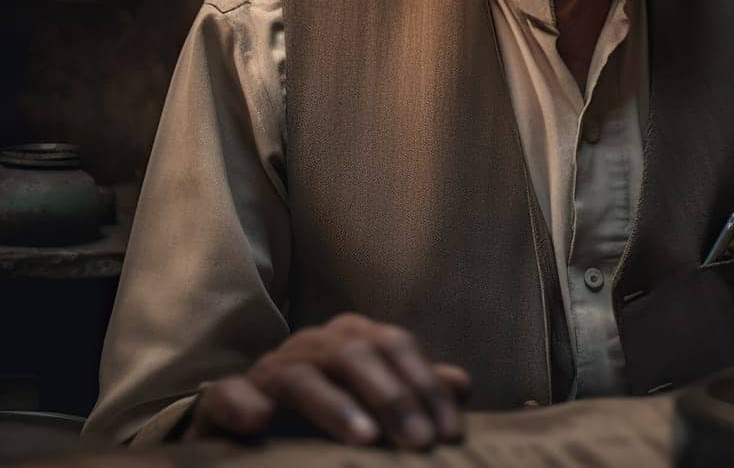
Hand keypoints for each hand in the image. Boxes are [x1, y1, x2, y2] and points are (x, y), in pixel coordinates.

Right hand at [187, 313, 470, 447]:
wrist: (251, 439)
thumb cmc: (325, 419)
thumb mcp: (375, 408)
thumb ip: (413, 394)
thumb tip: (462, 384)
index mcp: (351, 339)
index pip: (396, 348)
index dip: (426, 388)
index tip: (449, 434)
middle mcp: (310, 345)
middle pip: (354, 355)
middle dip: (392, 398)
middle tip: (417, 443)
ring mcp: (265, 369)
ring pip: (299, 374)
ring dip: (333, 405)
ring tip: (364, 439)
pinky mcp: (222, 400)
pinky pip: (226, 393)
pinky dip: (242, 402)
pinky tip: (260, 420)